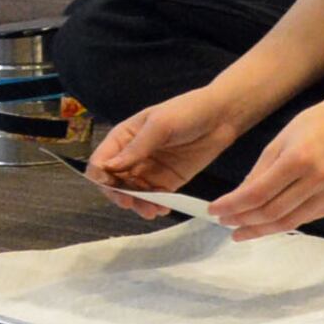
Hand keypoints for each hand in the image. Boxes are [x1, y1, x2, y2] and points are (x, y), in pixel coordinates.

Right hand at [83, 87, 250, 212]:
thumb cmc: (188, 111)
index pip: (101, 161)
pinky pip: (155, 198)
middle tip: (131, 203)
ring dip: (138, 204)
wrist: (222, 116)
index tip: (112, 186)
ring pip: (133, 194)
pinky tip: (162, 209)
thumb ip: (137, 147)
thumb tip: (108, 167)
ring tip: (151, 211)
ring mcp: (149, 170)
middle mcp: (132, 156)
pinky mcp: (167, 181)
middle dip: (119, 195)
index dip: (101, 177)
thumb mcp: (160, 125)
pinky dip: (155, 205)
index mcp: (123, 137)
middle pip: (113, 182)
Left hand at [208, 95, 323, 240]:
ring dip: (261, 229)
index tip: (214, 210)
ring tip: (242, 231)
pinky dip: (284, 222)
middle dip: (244, 221)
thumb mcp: (278, 142)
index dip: (232, 206)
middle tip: (226, 223)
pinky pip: (307, 217)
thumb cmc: (314, 125)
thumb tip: (237, 200)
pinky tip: (270, 222)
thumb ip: (258, 173)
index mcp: (298, 159)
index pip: (257, 193)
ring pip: (289, 222)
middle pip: (272, 212)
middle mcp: (318, 179)